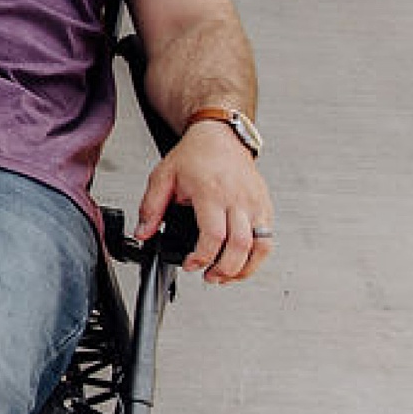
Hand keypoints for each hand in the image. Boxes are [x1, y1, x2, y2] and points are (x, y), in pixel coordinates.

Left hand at [136, 124, 274, 283]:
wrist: (221, 136)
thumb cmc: (195, 155)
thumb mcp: (163, 177)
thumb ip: (151, 208)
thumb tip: (143, 233)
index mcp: (211, 192)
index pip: (213, 235)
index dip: (202, 257)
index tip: (191, 265)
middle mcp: (238, 199)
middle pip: (240, 245)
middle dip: (225, 269)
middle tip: (209, 277)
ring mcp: (255, 203)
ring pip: (261, 245)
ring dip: (245, 268)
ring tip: (226, 276)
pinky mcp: (265, 206)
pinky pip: (269, 237)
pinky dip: (258, 256)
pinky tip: (242, 262)